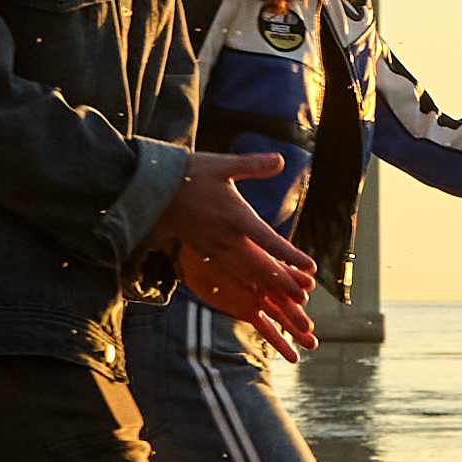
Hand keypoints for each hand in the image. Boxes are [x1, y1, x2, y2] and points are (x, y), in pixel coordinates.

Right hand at [155, 149, 321, 351]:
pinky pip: (227, 274)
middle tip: (303, 299)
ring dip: (266, 289)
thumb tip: (281, 160)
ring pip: (244, 275)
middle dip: (283, 284)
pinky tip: (253, 291)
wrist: (151, 190)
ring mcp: (213, 248)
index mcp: (236, 217)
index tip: (311, 268)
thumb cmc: (188, 174)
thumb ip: (253, 165)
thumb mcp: (222, 164)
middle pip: (260, 267)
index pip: (269, 241)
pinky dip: (244, 285)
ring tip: (284, 301)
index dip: (291, 256)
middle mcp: (226, 238)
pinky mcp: (203, 252)